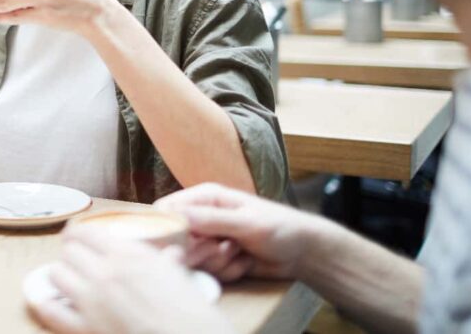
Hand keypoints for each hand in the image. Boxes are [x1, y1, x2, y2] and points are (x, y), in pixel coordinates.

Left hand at [32, 227, 233, 333]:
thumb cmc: (192, 315)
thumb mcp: (181, 279)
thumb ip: (168, 264)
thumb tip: (171, 255)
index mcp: (128, 254)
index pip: (86, 232)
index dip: (76, 233)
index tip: (74, 235)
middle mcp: (105, 272)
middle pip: (69, 251)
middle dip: (71, 255)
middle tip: (75, 260)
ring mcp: (92, 302)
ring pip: (56, 274)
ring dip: (60, 275)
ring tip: (66, 280)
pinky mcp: (85, 329)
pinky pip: (51, 311)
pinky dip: (46, 304)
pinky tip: (47, 301)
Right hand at [153, 183, 316, 281]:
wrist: (304, 252)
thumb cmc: (279, 227)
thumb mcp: (246, 222)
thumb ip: (211, 220)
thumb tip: (176, 215)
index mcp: (205, 197)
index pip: (167, 209)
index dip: (168, 227)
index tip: (186, 242)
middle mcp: (203, 217)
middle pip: (178, 240)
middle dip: (203, 251)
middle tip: (227, 248)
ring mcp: (209, 240)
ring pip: (194, 260)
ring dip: (220, 263)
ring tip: (241, 252)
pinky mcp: (217, 261)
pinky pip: (209, 273)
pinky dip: (229, 272)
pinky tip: (246, 262)